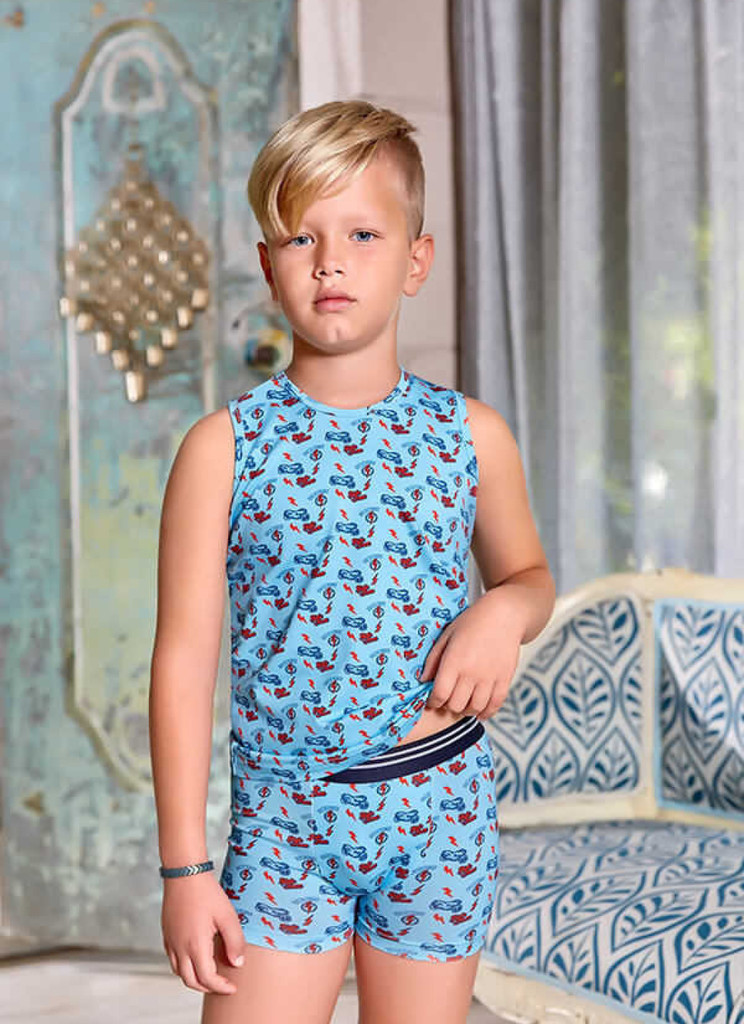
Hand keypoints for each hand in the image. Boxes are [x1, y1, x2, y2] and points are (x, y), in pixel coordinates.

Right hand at [161, 871, 245, 994]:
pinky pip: (173, 960)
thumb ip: (234, 942)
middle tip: (222, 985)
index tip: (232, 987)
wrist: (184, 873)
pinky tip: (196, 957)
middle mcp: (180, 948)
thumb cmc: (206, 892)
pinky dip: (184, 966)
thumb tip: (237, 963)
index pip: (207, 979)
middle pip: (191, 981)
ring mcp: (171, 941)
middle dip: (208, 987)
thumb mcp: (227, 916)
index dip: (221, 987)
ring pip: (180, 972)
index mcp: (195, 945)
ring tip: (210, 974)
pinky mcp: (167, 934)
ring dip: (195, 978)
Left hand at [420, 592, 523, 719]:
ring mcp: (490, 678)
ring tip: (462, 703)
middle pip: (455, 705)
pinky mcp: (505, 680)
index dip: (432, 701)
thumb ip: (433, 660)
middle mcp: (472, 672)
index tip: (431, 699)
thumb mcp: (446, 636)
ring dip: (465, 710)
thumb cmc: (472, 622)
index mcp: (455, 661)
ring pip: (475, 709)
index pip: (440, 694)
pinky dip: (486, 712)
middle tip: (446, 699)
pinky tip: (479, 710)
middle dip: (447, 706)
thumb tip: (422, 680)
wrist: (504, 615)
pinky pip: (495, 705)